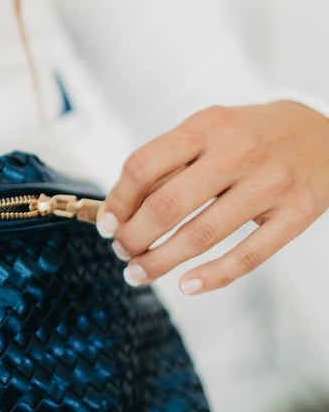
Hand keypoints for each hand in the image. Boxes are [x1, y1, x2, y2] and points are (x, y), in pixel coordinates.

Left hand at [94, 101, 328, 293]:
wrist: (326, 132)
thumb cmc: (250, 137)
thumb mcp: (207, 132)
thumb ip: (167, 165)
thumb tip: (117, 213)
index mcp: (207, 126)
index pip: (143, 166)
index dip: (117, 202)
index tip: (105, 225)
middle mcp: (238, 152)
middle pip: (166, 205)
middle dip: (133, 237)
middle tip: (121, 251)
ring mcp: (271, 183)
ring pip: (201, 235)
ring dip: (160, 262)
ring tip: (138, 272)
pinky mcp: (298, 213)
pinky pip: (249, 254)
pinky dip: (213, 276)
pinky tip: (187, 285)